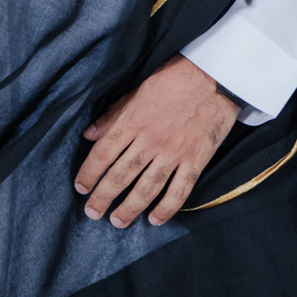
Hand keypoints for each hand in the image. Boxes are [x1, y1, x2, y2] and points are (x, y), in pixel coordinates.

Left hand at [74, 55, 238, 227]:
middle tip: (93, 213)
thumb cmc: (176, 77)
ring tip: (118, 221)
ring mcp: (174, 152)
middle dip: (103, 197)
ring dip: (129, 208)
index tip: (81, 187)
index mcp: (134, 121)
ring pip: (146, 188)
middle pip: (120, 175)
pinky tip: (155, 219)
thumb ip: (115, 115)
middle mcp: (150, 140)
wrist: (216, 75)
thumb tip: (89, 135)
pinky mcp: (195, 159)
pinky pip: (179, 190)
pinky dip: (167, 208)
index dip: (89, 173)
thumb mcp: (139, 89)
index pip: (103, 154)